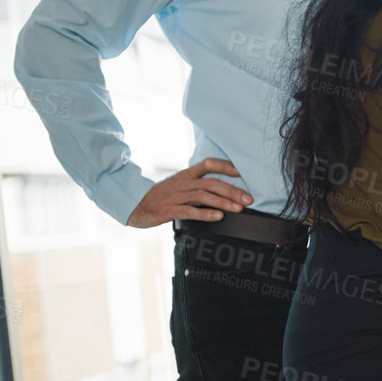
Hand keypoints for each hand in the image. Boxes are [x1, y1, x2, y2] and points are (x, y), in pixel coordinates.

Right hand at [128, 158, 252, 226]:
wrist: (132, 205)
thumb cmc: (159, 197)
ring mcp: (175, 197)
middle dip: (232, 190)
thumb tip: (222, 190)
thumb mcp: (178, 186)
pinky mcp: (168, 211)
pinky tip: (218, 217)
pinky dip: (205, 213)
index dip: (226, 166)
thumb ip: (197, 185)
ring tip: (239, 208)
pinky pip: (189, 211)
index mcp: (185, 175)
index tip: (243, 172)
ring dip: (223, 202)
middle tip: (249, 199)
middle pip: (211, 183)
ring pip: (203, 196)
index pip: (208, 164)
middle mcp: (182, 184)